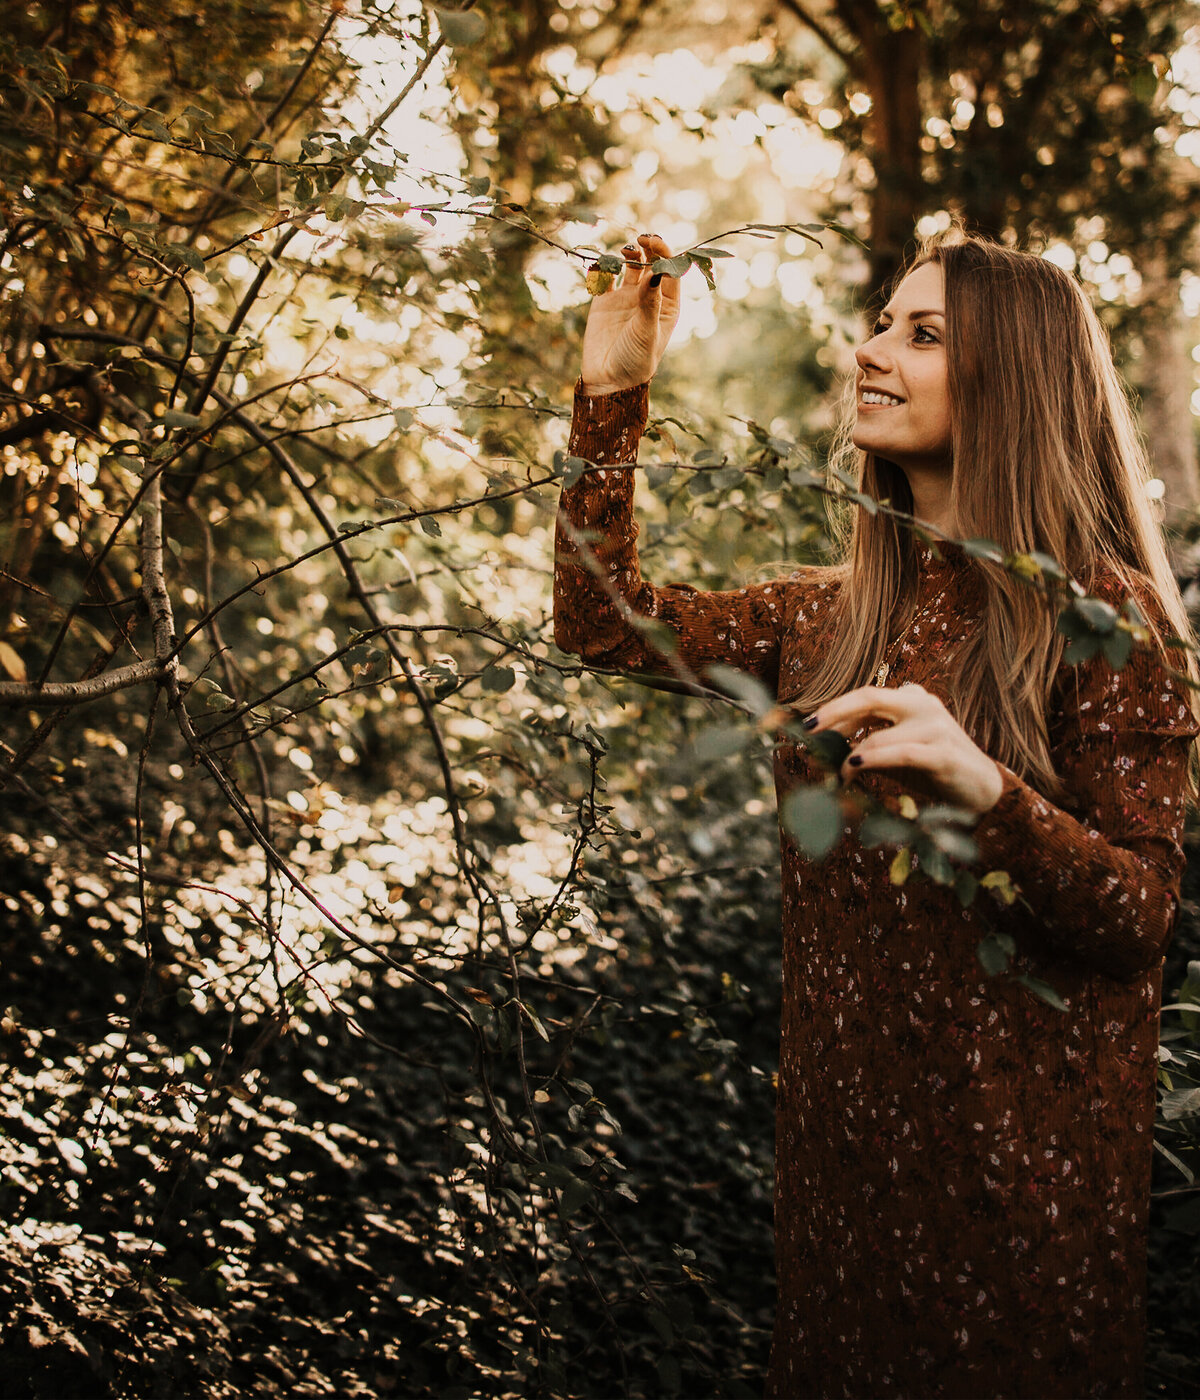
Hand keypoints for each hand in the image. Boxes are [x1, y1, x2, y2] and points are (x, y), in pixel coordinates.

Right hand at [580, 233, 681, 393]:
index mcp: (667, 304)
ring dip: (628, 253)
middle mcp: (648, 297)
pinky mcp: (604, 301)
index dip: (665, 254)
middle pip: (651, 263)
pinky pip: (603, 277)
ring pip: (629, 264)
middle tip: (642, 238)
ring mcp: (626, 297)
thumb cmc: (636, 360)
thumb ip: (650, 301)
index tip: (655, 243)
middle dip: (649, 247)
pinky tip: (599, 266)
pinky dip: (601, 267)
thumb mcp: (647, 331)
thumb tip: (656, 272)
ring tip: (625, 251)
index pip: (670, 271)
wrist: (608, 380)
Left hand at [802, 683, 1004, 815]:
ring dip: (851, 759)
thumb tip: (826, 753)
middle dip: (833, 712)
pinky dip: (872, 760)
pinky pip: (900, 753)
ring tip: (839, 777)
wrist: (982, 789)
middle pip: (870, 696)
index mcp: (912, 698)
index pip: (866, 697)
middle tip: (808, 729)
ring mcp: (936, 726)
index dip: (835, 711)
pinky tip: (853, 768)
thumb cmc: (933, 768)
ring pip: (879, 736)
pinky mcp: (944, 753)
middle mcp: (923, 705)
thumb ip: (867, 746)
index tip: (810, 727)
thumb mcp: (895, 753)